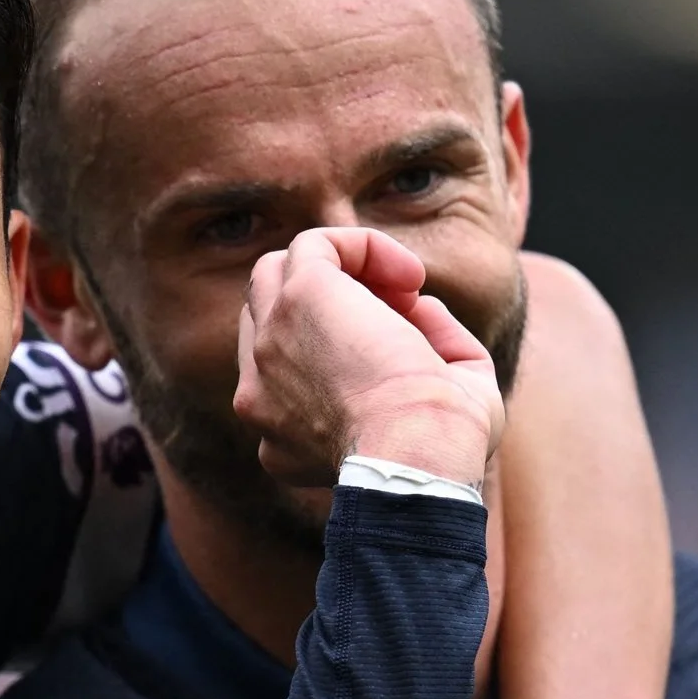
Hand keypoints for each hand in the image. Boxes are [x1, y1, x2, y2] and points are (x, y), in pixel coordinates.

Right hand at [233, 227, 502, 487]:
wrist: (419, 453)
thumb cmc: (441, 449)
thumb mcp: (428, 414)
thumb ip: (422, 356)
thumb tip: (419, 307)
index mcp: (279, 434)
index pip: (288, 367)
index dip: (344, 346)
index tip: (403, 355)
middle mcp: (257, 394)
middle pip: (269, 316)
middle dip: (332, 305)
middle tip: (399, 318)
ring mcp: (268, 344)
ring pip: (277, 273)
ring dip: (344, 271)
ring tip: (404, 291)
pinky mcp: (295, 299)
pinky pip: (316, 245)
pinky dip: (366, 247)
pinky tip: (410, 276)